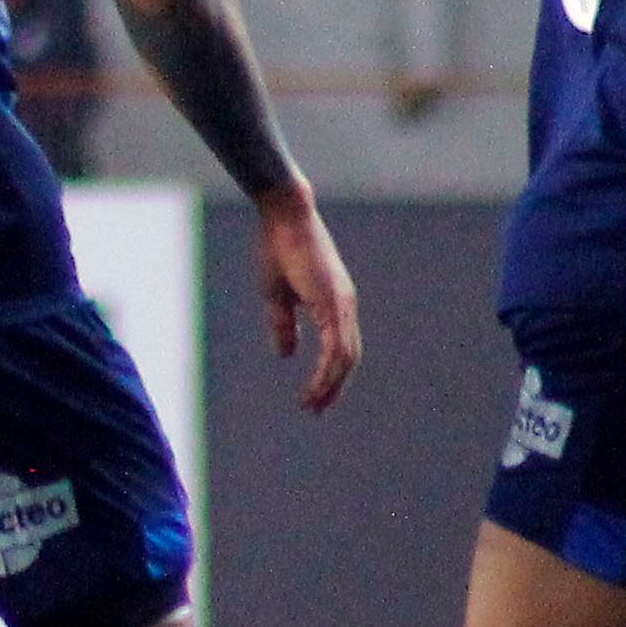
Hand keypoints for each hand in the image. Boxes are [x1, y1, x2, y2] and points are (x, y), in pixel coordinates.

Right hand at [254, 183, 361, 410]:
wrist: (284, 216)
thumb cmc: (277, 247)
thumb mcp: (277, 294)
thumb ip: (284, 325)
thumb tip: (286, 355)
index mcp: (333, 303)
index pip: (339, 348)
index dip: (329, 374)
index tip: (313, 397)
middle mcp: (344, 306)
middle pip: (348, 357)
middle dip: (334, 387)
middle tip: (316, 409)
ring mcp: (342, 304)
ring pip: (346, 357)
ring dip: (330, 385)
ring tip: (313, 405)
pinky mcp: (334, 302)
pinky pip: (337, 347)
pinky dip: (328, 371)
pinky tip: (315, 387)